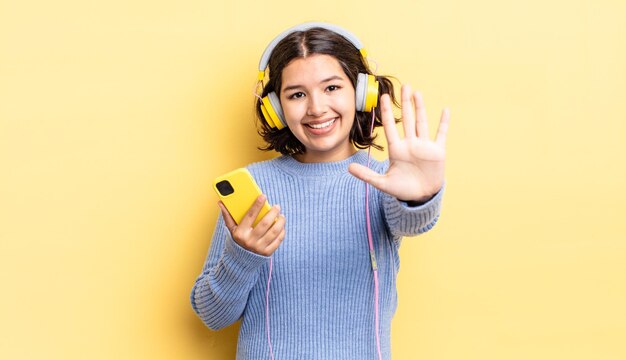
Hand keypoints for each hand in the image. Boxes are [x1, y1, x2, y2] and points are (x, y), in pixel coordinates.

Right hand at [219, 195, 285, 255]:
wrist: (240, 261)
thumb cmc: (237, 240)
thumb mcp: (231, 229)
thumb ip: (228, 216)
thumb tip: (221, 203)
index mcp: (240, 233)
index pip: (249, 216)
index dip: (257, 205)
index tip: (263, 196)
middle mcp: (250, 240)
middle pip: (265, 223)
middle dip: (273, 212)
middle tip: (277, 206)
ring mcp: (259, 247)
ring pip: (274, 231)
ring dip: (280, 221)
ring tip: (281, 216)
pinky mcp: (267, 253)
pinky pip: (278, 240)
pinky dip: (282, 232)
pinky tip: (282, 226)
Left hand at [349, 84, 449, 201]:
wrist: (421, 197)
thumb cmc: (403, 189)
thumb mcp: (383, 183)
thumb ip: (367, 175)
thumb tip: (348, 168)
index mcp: (396, 150)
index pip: (390, 127)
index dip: (387, 112)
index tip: (383, 97)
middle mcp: (410, 144)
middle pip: (407, 119)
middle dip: (405, 103)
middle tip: (404, 86)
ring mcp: (424, 146)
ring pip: (421, 123)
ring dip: (420, 108)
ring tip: (417, 93)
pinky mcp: (437, 151)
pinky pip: (441, 134)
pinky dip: (443, 123)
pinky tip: (445, 110)